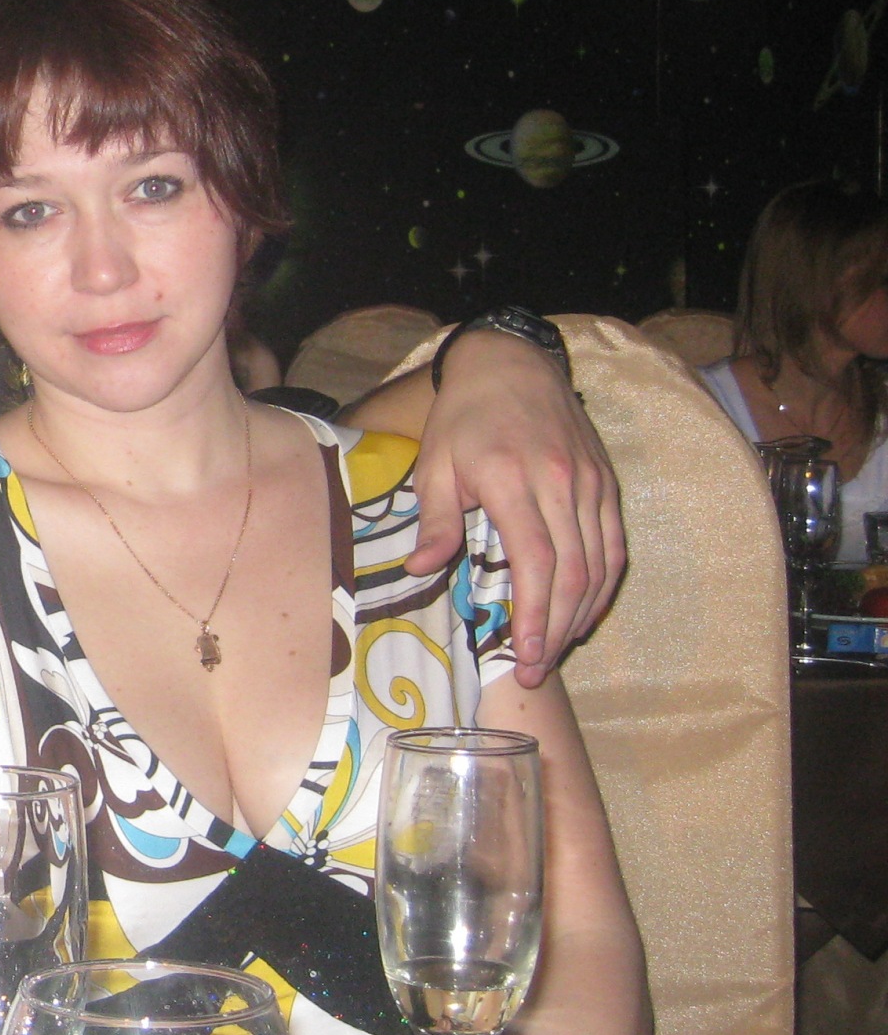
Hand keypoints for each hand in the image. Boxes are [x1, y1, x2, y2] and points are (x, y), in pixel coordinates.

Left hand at [406, 330, 624, 683]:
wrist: (511, 364)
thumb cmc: (464, 417)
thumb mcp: (435, 463)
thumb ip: (436, 520)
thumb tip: (420, 571)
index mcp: (513, 481)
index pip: (535, 562)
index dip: (534, 616)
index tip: (522, 656)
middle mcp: (562, 483)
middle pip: (573, 573)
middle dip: (556, 629)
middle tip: (534, 670)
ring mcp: (591, 483)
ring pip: (600, 564)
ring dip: (581, 615)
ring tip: (556, 651)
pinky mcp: (607, 482)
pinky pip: (615, 545)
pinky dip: (605, 585)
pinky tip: (586, 613)